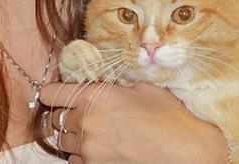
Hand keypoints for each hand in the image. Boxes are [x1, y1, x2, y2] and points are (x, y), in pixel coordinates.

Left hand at [39, 80, 229, 163]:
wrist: (186, 151)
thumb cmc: (167, 115)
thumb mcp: (139, 87)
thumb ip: (112, 86)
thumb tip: (100, 83)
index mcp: (94, 96)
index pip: (52, 94)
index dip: (51, 93)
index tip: (52, 94)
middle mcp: (86, 122)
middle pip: (58, 119)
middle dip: (68, 115)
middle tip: (84, 114)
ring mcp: (90, 149)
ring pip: (65, 142)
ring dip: (74, 136)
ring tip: (95, 132)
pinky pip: (75, 161)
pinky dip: (82, 155)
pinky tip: (101, 149)